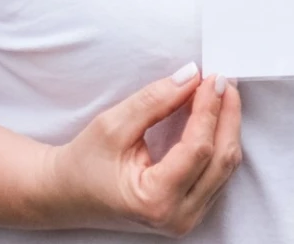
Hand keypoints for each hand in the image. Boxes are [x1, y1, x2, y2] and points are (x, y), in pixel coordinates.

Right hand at [39, 65, 242, 235]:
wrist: (66, 194)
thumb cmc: (83, 164)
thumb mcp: (112, 125)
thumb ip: (155, 100)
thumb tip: (191, 77)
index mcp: (154, 201)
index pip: (198, 148)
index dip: (209, 109)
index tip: (212, 79)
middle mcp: (177, 216)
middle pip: (222, 158)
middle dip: (226, 114)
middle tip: (221, 81)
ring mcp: (188, 217)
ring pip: (226, 166)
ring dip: (227, 126)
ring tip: (218, 94)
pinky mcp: (193, 209)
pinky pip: (218, 172)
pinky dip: (219, 141)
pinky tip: (214, 117)